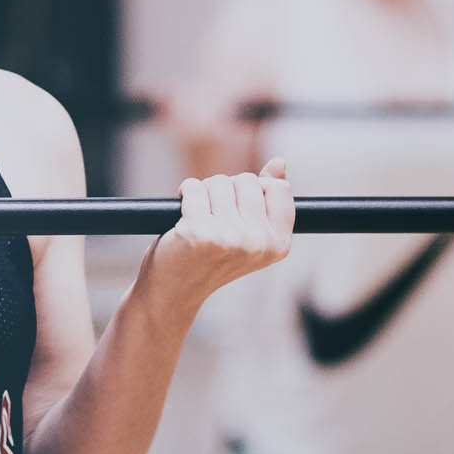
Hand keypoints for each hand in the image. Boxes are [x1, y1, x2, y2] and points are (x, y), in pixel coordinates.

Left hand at [136, 157, 293, 312]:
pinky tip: (183, 215)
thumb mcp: (248, 233)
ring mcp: (229, 238)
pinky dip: (185, 193)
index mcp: (278, 245)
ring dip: (204, 191)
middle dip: (227, 189)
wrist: (173, 290)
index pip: (278, 188)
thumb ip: (266, 199)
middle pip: (247, 180)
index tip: (238, 207)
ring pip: (219, 181)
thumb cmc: (210, 259)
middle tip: (214, 215)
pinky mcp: (198, 232)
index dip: (255, 189)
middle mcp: (258, 244)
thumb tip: (279, 162)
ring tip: (198, 216)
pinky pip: (194, 187)